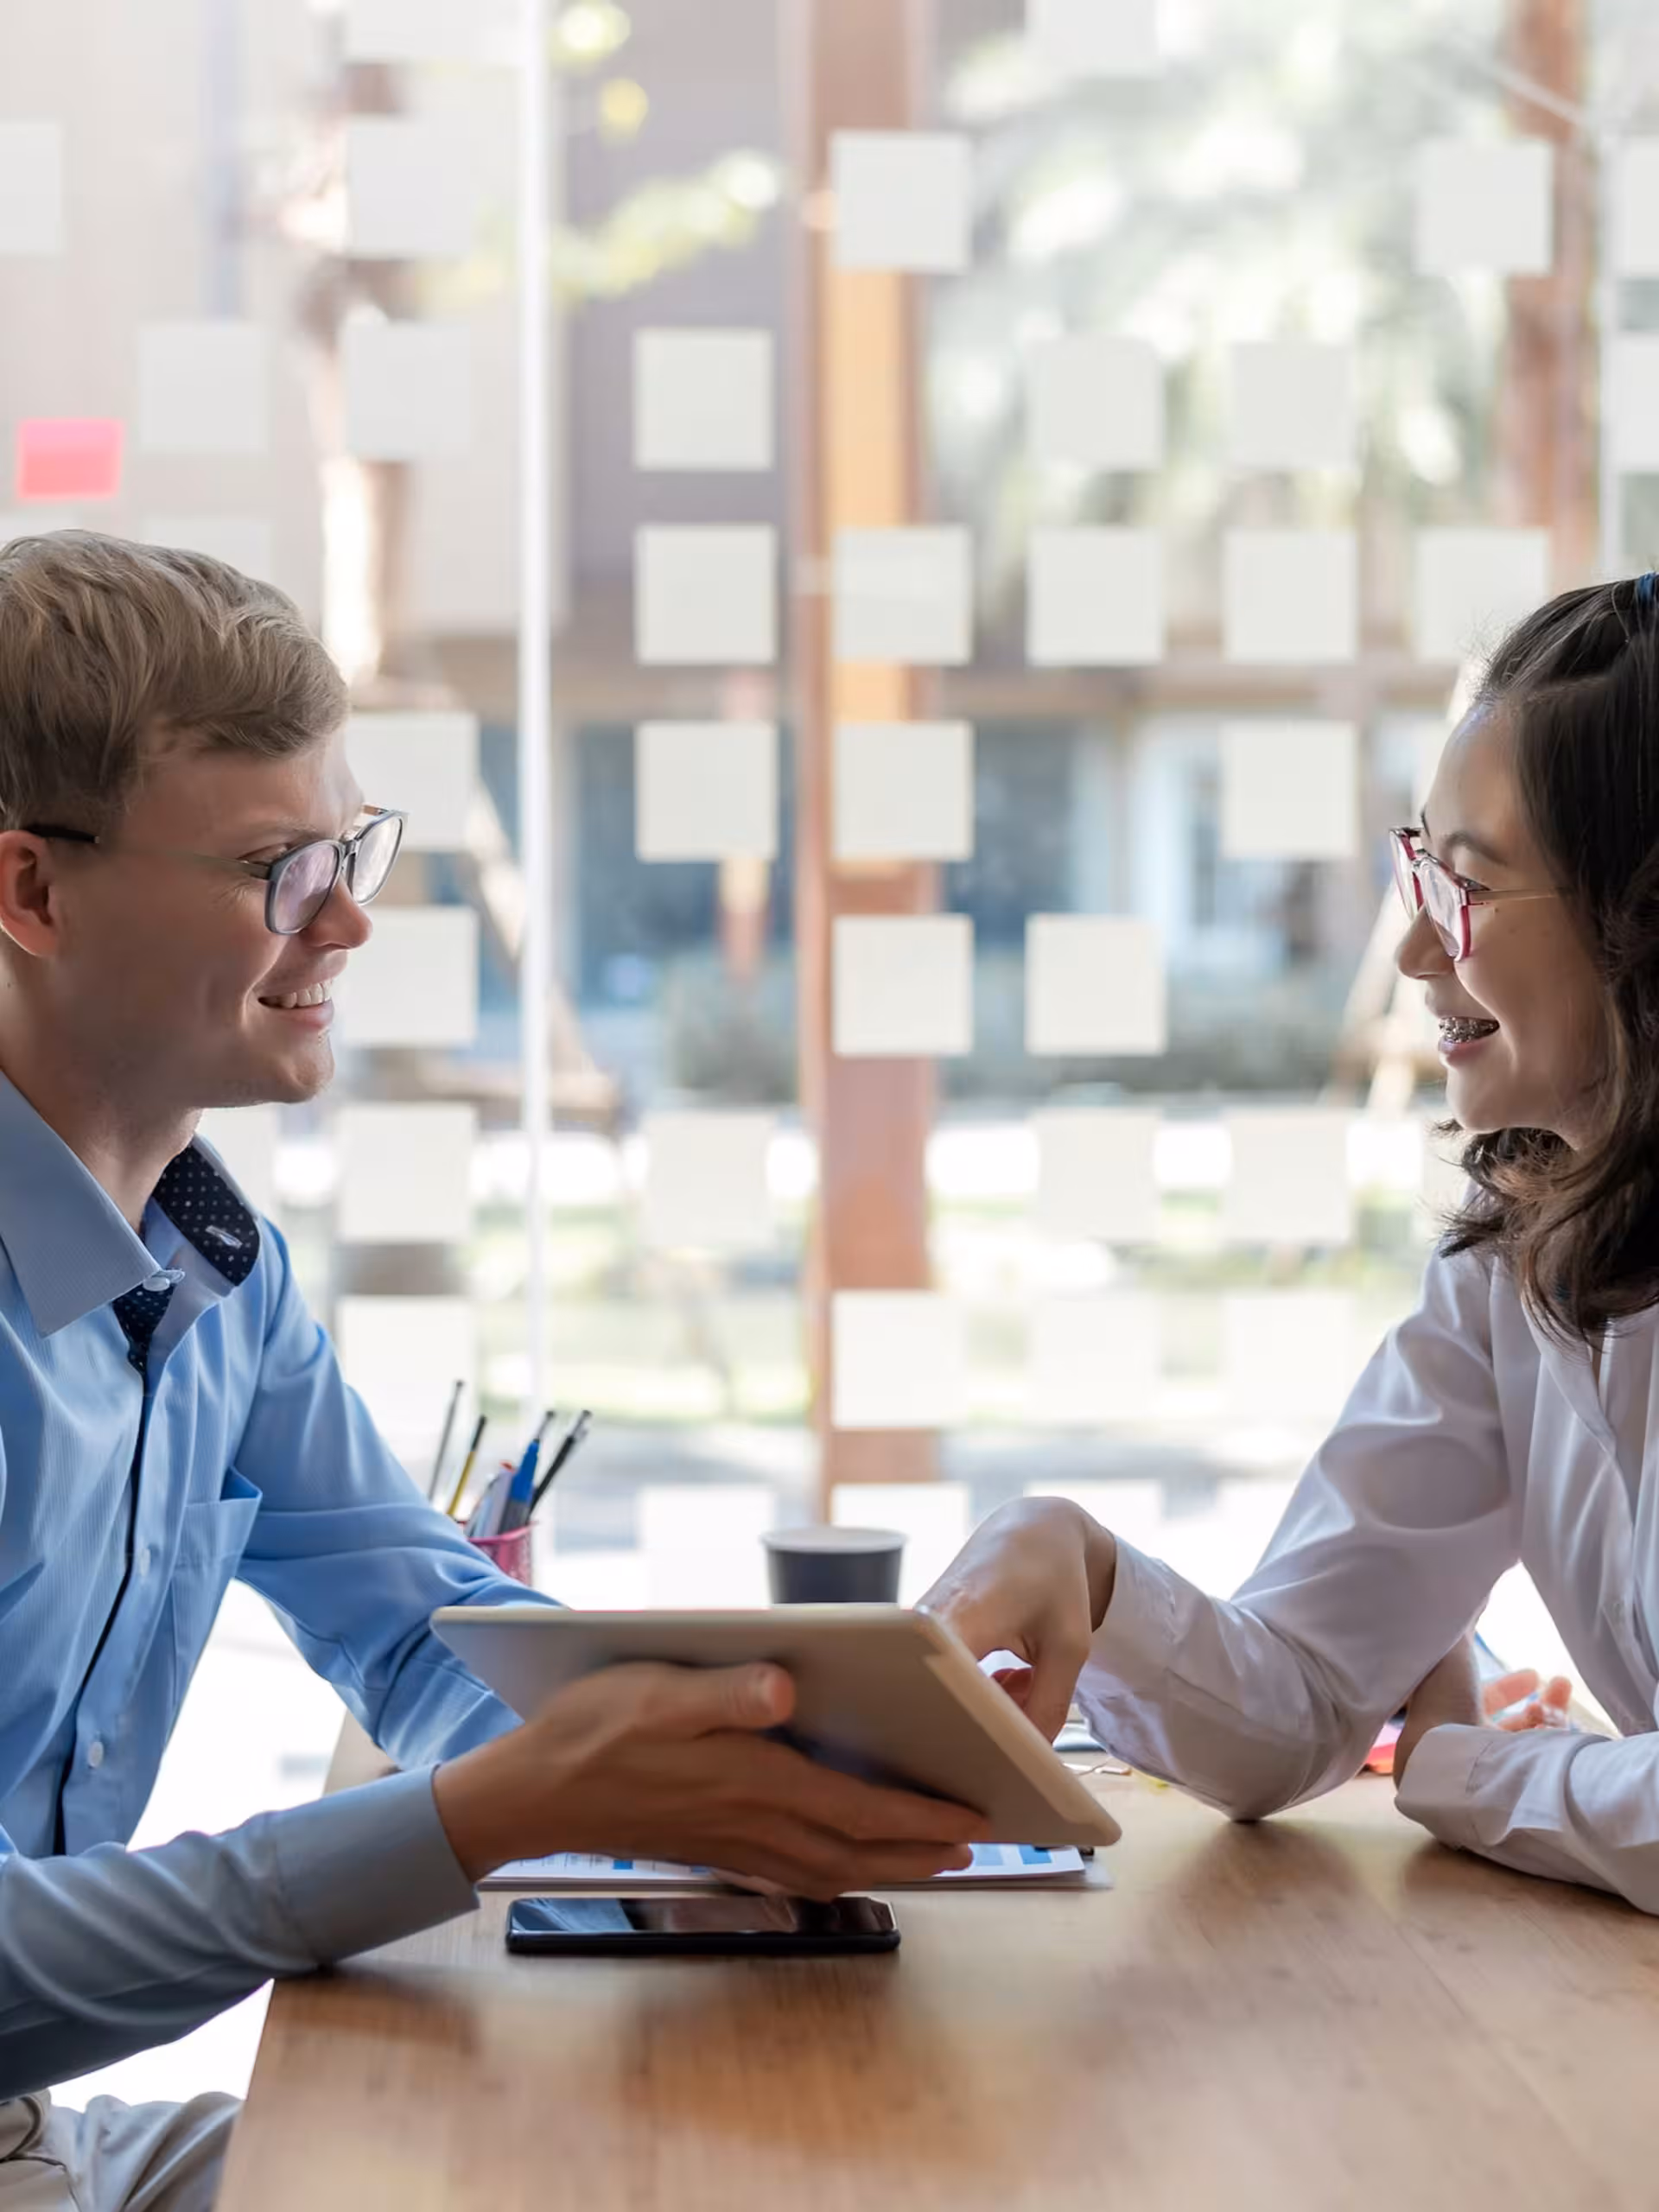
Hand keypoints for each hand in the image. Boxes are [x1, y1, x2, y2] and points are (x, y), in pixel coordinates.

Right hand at [431, 1661, 990, 1899]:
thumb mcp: (652, 1688)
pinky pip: (796, 1871)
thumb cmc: (591, 1726)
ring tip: (938, 1857)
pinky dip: (840, 1871)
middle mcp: (752, 1820)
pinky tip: (850, 1862)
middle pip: (858, 1848)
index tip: (975, 1817)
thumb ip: (721, 1691)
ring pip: (832, 1865)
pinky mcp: (716, 1845)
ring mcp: (734, 1841)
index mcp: (751, 1777)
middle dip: (924, 1850)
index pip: (857, 1805)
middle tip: (981, 1843)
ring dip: (891, 1866)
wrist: (531, 1790)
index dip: (921, 1815)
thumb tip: (786, 1685)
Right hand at [917, 1497, 1116, 1742]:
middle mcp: (923, 1623)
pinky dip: (983, 1694)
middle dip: (978, 1725)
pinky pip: (947, 1684)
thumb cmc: (1054, 1580)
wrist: (1033, 1530)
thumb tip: (1025, 1760)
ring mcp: (917, 1632)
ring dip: (989, 1707)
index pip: (943, 1687)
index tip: (993, 1750)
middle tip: (1016, 1733)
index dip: (966, 1726)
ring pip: (945, 1696)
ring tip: (1027, 1680)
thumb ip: (1048, 1706)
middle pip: (937, 1698)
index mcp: (960, 1615)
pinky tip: (1013, 1677)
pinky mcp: (922, 1639)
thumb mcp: (1069, 1646)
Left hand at [1392, 1636, 1572, 1785]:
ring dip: (1552, 1721)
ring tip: (1564, 1705)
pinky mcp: (1510, 1789)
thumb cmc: (1445, 1702)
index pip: (1482, 1700)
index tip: (1534, 1674)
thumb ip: (1464, 1623)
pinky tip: (1563, 1731)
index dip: (1509, 1687)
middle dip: (1543, 1704)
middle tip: (1564, 1685)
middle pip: (1512, 1726)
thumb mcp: (1453, 1650)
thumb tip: (1473, 1592)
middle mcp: (1467, 1744)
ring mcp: (1488, 1770)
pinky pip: (1540, 1767)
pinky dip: (1555, 1746)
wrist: (1447, 1763)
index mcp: (1449, 1713)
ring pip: (1529, 1747)